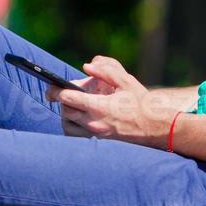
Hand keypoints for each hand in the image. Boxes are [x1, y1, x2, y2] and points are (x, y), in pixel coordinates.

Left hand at [46, 55, 173, 148]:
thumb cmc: (140, 101)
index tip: (51, 86)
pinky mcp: (98, 140)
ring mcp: (95, 133)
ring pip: (68, 125)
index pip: (68, 98)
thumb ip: (106, 70)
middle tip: (62, 91)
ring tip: (71, 104)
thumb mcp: (126, 80)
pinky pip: (76, 135)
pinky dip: (72, 127)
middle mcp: (93, 122)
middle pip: (65, 111)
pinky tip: (77, 117)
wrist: (154, 126)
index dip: (56, 91)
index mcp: (98, 106)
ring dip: (66, 114)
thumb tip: (87, 65)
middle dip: (61, 101)